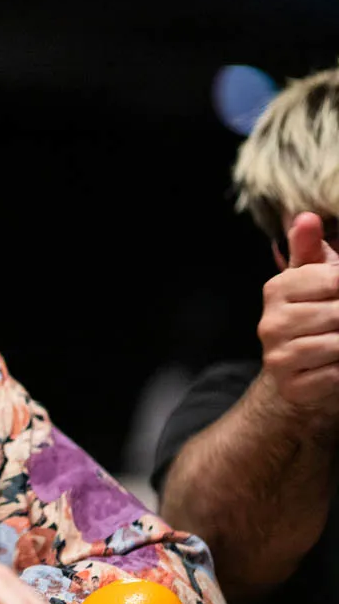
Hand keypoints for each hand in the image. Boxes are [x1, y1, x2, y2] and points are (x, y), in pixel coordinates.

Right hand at [258, 211, 338, 415]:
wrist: (297, 372)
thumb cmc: (314, 317)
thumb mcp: (313, 280)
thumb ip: (310, 250)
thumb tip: (306, 217)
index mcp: (277, 290)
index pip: (331, 279)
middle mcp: (271, 323)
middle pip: (337, 313)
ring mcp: (278, 356)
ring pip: (336, 344)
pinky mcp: (292, 385)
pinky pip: (335, 374)